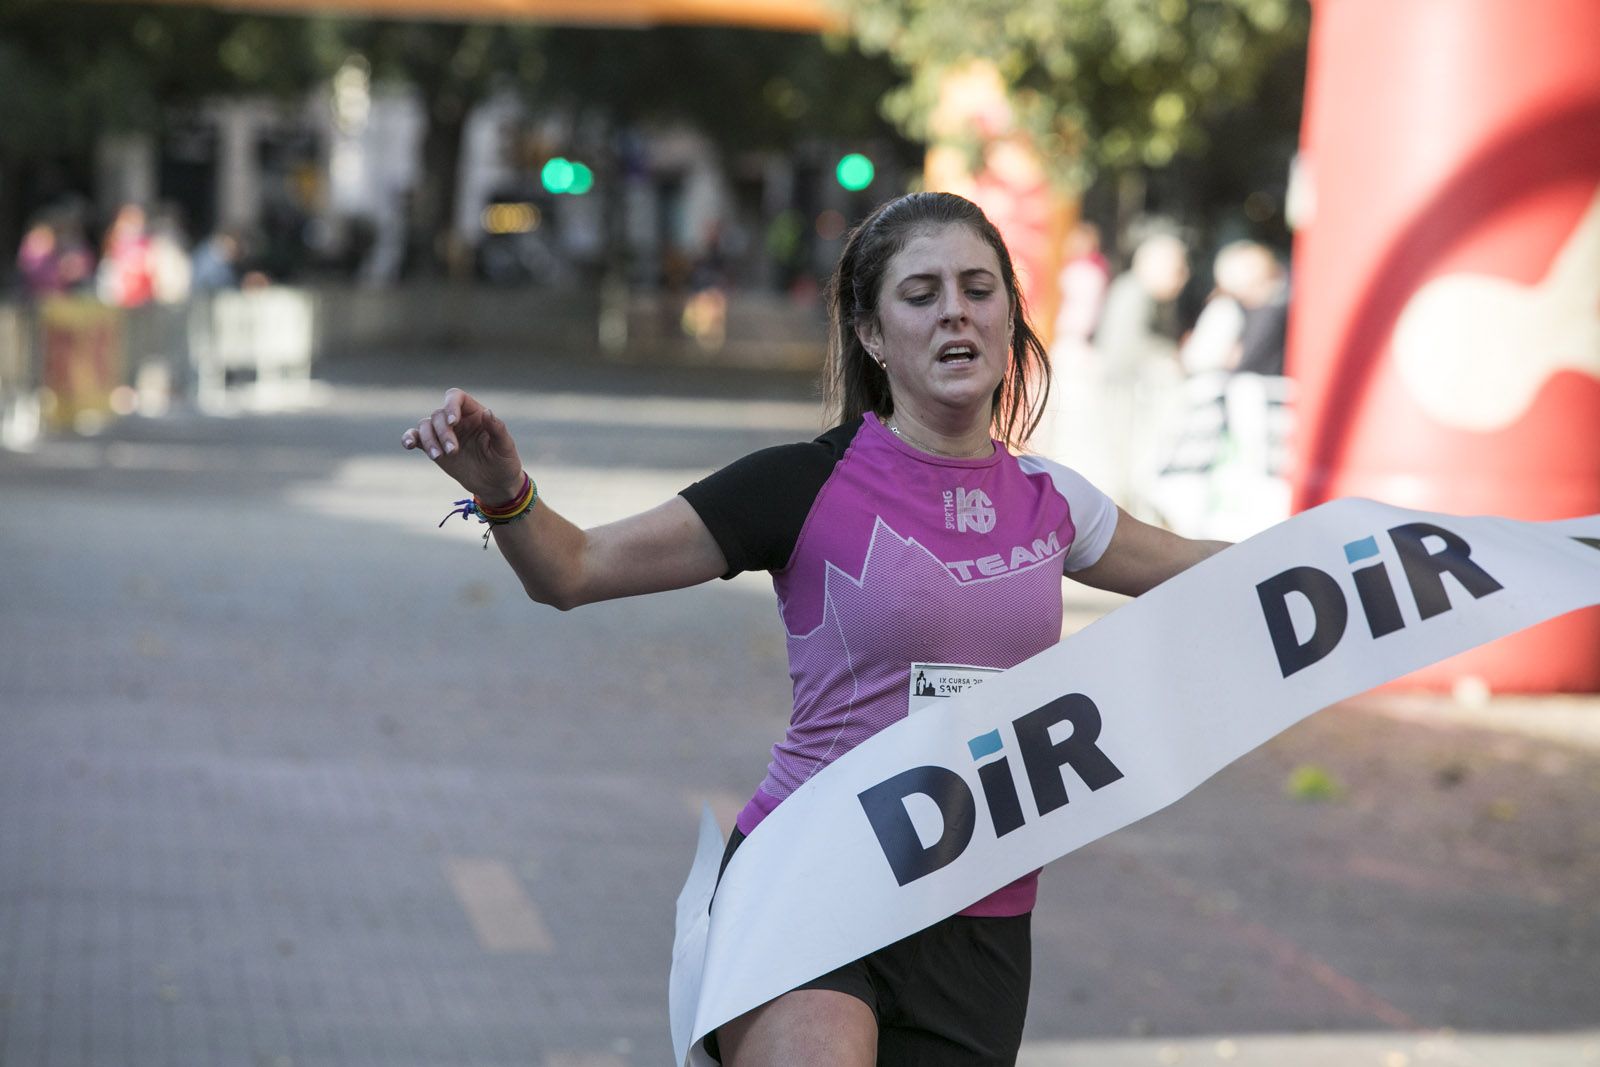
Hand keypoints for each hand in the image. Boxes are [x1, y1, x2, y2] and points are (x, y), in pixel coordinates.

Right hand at [402, 388, 525, 500]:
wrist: (494, 484)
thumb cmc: (504, 462)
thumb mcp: (505, 447)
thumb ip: (498, 429)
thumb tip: (487, 412)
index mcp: (474, 413)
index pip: (456, 397)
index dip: (451, 405)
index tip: (453, 421)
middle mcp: (457, 420)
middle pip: (439, 415)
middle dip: (443, 433)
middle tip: (453, 451)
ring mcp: (443, 433)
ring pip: (425, 425)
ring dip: (428, 439)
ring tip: (438, 457)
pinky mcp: (434, 447)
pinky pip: (416, 438)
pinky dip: (409, 438)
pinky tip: (408, 445)